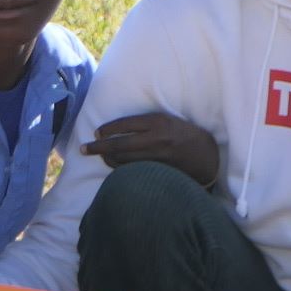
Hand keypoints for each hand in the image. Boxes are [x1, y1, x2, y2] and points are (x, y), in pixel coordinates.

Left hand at [85, 112, 220, 185]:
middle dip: (98, 147)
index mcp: (158, 121)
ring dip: (107, 159)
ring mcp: (158, 156)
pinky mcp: (160, 170)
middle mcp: (157, 138)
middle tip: (83, 149)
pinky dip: (120, 168)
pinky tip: (113, 166)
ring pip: (124, 160)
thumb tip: (117, 129)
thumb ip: (145, 123)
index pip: (125, 124)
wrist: (207, 155)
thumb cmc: (184, 134)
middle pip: (120, 144)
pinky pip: (134, 170)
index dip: (107, 130)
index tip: (96, 133)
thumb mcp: (167, 120)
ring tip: (99, 157)